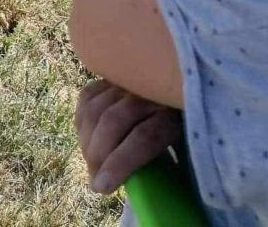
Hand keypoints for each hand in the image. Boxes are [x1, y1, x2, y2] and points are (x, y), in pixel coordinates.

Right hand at [76, 80, 181, 194]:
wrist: (182, 94)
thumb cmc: (184, 136)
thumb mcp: (184, 153)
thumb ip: (167, 168)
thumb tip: (139, 190)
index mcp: (175, 113)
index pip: (144, 137)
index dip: (119, 164)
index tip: (102, 188)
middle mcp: (150, 91)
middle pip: (112, 122)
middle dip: (97, 156)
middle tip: (96, 181)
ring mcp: (128, 80)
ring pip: (95, 110)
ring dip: (87, 142)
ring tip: (92, 164)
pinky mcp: (112, 76)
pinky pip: (87, 98)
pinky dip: (82, 122)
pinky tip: (88, 139)